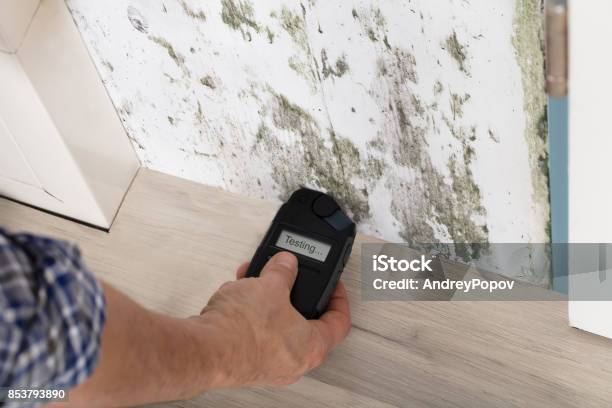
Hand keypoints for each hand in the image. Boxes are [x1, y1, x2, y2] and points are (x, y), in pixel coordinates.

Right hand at [197, 252, 350, 387]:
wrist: (204, 351)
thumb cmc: (241, 330)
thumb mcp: (270, 285)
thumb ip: (283, 270)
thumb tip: (286, 263)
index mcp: (313, 347)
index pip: (340, 322)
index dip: (339, 298)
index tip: (333, 285)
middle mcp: (295, 363)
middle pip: (305, 322)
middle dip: (292, 294)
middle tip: (288, 279)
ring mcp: (269, 366)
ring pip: (276, 326)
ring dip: (266, 301)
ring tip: (254, 282)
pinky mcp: (246, 364)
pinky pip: (256, 333)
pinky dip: (250, 314)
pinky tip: (238, 297)